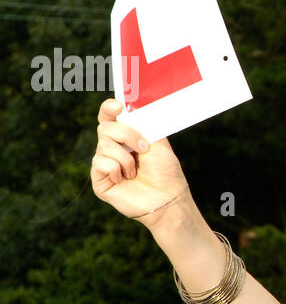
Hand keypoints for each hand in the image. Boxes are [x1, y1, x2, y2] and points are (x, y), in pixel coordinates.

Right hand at [90, 98, 189, 224]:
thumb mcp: (158, 142)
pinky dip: (116, 169)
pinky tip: (124, 180)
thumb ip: (144, 124)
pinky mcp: (99, 180)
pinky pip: (99, 163)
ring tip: (135, 172)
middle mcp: (112, 148)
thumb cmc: (165, 172)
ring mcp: (104, 164)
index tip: (118, 106)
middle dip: (126, 134)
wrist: (167, 198)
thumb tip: (131, 107)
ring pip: (103, 145)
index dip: (109, 108)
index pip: (109, 118)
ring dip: (125, 158)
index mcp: (126, 137)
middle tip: (143, 148)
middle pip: (104, 128)